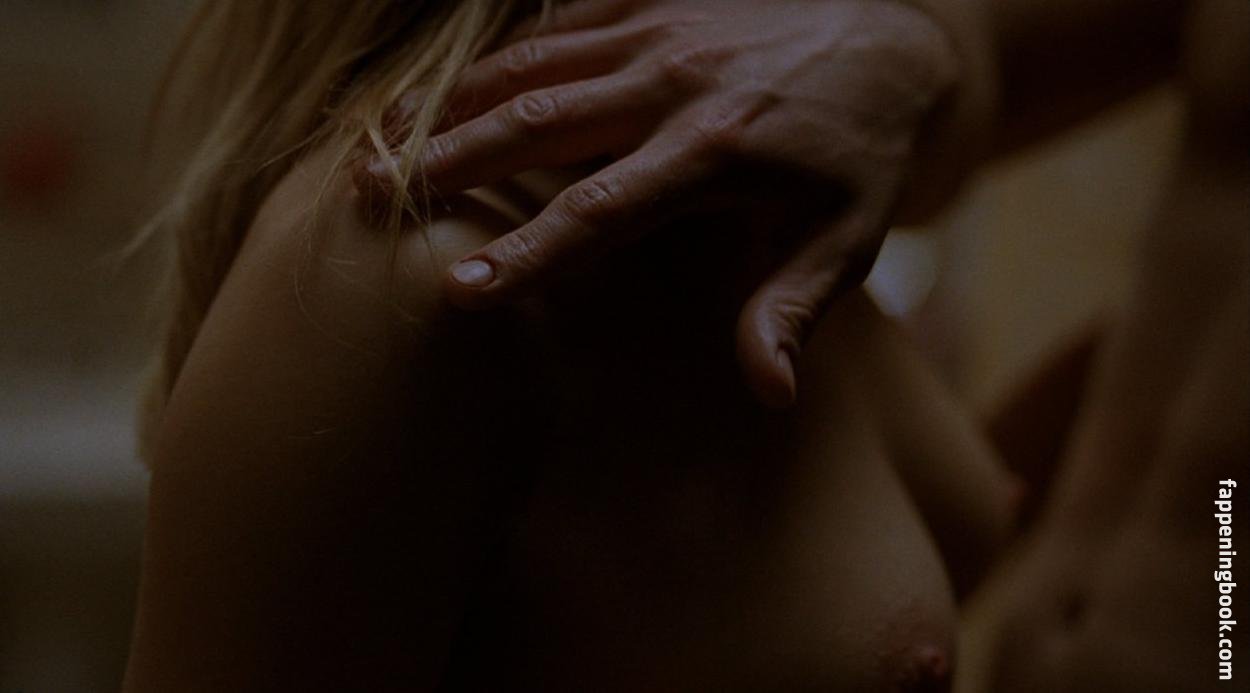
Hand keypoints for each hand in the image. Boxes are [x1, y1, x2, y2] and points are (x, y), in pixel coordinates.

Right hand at [363, 0, 963, 405]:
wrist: (896, 39)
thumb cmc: (860, 155)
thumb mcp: (847, 240)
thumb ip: (792, 311)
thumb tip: (766, 394)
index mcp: (715, 153)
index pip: (599, 213)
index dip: (525, 254)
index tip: (456, 293)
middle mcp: (672, 84)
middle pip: (536, 124)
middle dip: (445, 163)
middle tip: (365, 198)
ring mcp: (657, 30)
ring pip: (530, 66)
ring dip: (448, 104)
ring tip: (374, 140)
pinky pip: (557, 20)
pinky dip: (497, 56)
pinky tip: (446, 87)